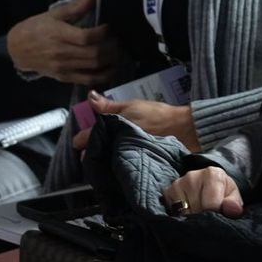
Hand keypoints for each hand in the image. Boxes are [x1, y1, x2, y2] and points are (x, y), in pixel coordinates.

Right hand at [7, 0, 120, 85]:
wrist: (17, 49)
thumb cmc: (36, 28)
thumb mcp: (54, 14)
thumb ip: (78, 5)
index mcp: (59, 35)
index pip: (87, 37)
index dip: (104, 32)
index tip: (111, 25)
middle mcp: (62, 53)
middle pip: (94, 53)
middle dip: (112, 46)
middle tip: (120, 38)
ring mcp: (63, 67)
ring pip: (94, 67)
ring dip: (112, 60)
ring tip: (120, 50)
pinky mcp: (65, 77)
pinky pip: (88, 79)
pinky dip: (104, 75)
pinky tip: (113, 67)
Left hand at [71, 92, 199, 151]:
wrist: (180, 129)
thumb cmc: (157, 115)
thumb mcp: (132, 105)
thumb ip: (108, 105)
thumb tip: (91, 96)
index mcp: (111, 130)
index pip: (83, 139)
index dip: (80, 138)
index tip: (82, 138)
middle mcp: (113, 146)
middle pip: (91, 154)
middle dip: (90, 151)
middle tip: (96, 145)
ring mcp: (122, 157)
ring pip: (103, 161)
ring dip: (102, 157)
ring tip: (108, 151)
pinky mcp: (132, 163)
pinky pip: (116, 165)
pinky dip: (114, 162)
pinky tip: (120, 157)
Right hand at [162, 165, 243, 216]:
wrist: (210, 186)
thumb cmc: (223, 193)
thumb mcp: (233, 197)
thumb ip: (234, 203)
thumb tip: (232, 209)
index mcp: (212, 174)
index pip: (210, 204)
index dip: (214, 216)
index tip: (217, 219)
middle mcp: (192, 176)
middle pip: (195, 210)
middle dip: (202, 219)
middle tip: (208, 219)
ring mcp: (178, 183)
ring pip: (183, 213)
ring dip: (191, 219)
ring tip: (199, 215)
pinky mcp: (168, 191)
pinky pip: (173, 212)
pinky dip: (180, 217)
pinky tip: (188, 214)